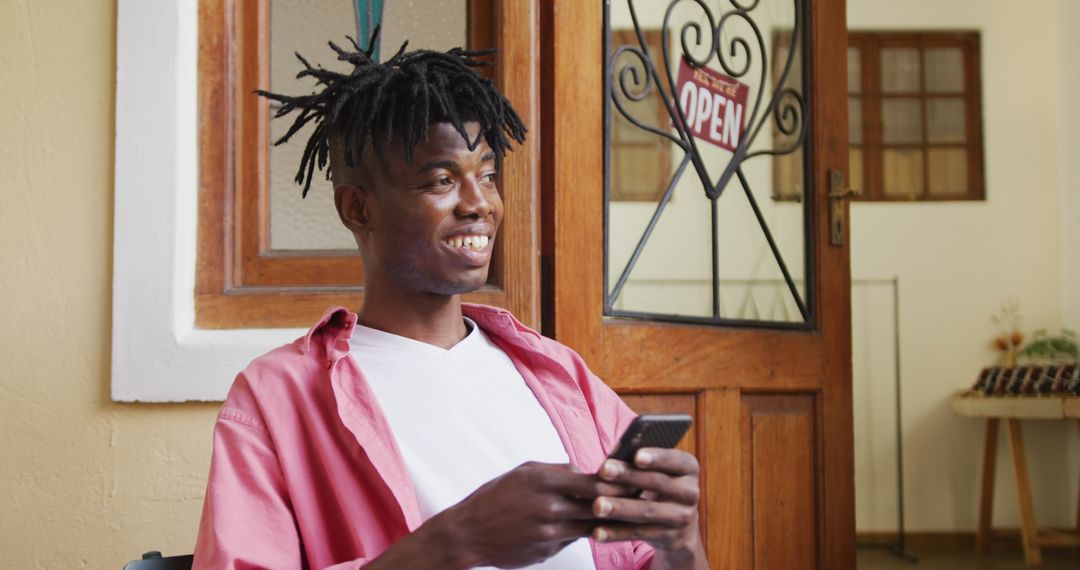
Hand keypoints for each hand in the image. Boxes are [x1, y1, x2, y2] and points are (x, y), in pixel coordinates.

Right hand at [431, 462, 626, 568]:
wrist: (468, 533)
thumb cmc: (495, 497)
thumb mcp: (523, 472)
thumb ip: (556, 470)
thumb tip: (584, 470)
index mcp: (544, 481)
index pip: (594, 481)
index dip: (617, 481)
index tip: (633, 478)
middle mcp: (549, 506)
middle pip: (598, 505)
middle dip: (621, 501)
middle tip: (641, 497)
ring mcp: (549, 532)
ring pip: (590, 526)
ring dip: (608, 521)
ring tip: (626, 515)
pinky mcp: (547, 550)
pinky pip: (572, 540)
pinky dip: (582, 533)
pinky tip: (593, 529)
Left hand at [591, 448, 706, 566]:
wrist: (679, 525)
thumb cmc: (659, 485)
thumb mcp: (659, 470)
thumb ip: (641, 460)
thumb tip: (614, 454)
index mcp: (689, 468)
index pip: (675, 460)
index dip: (657, 458)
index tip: (636, 456)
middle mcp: (691, 492)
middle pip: (657, 482)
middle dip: (628, 476)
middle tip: (603, 470)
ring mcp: (682, 517)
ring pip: (647, 511)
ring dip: (620, 508)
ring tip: (597, 505)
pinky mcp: (670, 538)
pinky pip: (640, 534)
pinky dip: (617, 533)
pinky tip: (598, 531)